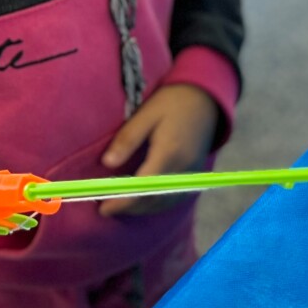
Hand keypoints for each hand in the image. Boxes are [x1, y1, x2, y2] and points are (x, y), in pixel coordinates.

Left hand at [97, 84, 219, 216]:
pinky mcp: (195, 175)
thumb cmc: (172, 102)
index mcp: (169, 152)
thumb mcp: (146, 114)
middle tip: (104, 208)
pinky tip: (142, 202)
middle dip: (128, 208)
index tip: (103, 208)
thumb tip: (107, 163)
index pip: (144, 186)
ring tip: (119, 206)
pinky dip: (156, 204)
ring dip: (141, 208)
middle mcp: (183, 168)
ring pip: (165, 203)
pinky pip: (175, 198)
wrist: (205, 99)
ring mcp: (192, 174)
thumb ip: (128, 139)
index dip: (123, 200)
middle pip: (154, 199)